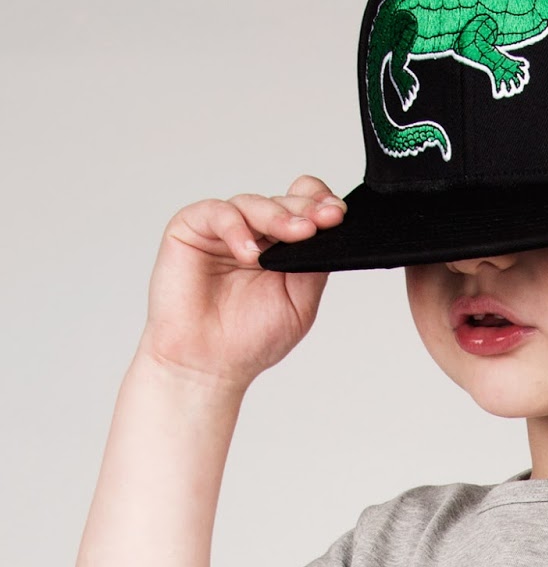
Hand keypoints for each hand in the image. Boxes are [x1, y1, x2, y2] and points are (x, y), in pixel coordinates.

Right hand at [139, 174, 348, 388]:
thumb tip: (331, 234)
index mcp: (281, 246)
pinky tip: (250, 254)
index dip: (319, 203)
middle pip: (282, 201)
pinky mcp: (190, 229)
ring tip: (296, 234)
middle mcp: (253, 233)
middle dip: (306, 209)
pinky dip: (236, 228)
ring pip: (253, 203)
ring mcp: (222, 230)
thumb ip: (314, 266)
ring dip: (278, 217)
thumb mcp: (299, 303)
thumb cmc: (250, 340)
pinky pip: (216, 213)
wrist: (208, 365)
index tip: (338, 215)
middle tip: (323, 221)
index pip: (302, 207)